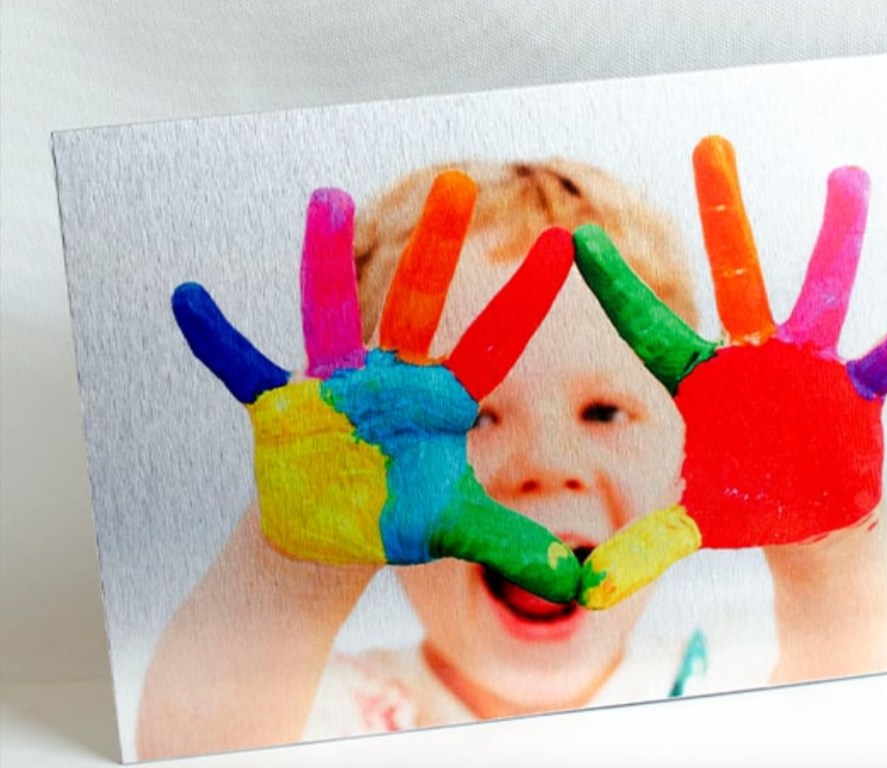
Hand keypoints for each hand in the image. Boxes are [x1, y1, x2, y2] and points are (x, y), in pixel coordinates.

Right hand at [172, 171, 579, 601]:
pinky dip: (217, 339)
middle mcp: (391, 379)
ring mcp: (335, 387)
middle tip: (456, 181)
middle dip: (435, 248)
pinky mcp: (282, 408)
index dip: (527, 298)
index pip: (495, 344)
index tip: (566, 244)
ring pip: (329, 312)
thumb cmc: (397, 519)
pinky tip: (188, 298)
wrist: (329, 536)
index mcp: (441, 401)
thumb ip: (513, 547)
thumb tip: (583, 585)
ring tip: (328, 199)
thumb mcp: (455, 531)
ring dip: (326, 260)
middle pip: (417, 304)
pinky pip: (243, 368)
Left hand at [573, 136, 886, 607]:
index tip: (574, 236)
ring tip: (847, 176)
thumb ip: (640, 548)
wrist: (807, 519)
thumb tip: (584, 590)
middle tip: (711, 142)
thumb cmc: (743, 507)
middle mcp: (752, 360)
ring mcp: (807, 369)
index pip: (648, 328)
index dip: (615, 287)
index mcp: (700, 383)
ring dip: (835, 236)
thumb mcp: (690, 526)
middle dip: (723, 212)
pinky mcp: (855, 392)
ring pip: (821, 291)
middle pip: (736, 276)